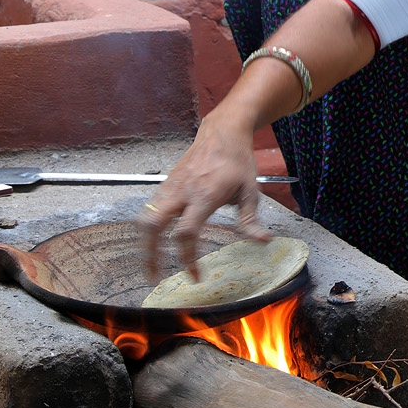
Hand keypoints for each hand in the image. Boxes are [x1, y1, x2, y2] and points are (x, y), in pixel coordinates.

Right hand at [137, 112, 270, 281]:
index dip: (187, 257)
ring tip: (150, 263)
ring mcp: (171, 186)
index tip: (194, 275)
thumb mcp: (250, 190)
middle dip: (149, 253)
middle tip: (153, 275)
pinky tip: (155, 240)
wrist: (222, 132)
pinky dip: (148, 227)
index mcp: (204, 195)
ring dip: (144, 242)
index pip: (187, 232)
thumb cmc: (237, 160)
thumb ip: (251, 220)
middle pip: (152, 225)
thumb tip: (263, 242)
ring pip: (145, 217)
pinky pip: (150, 208)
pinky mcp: (166, 184)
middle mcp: (182, 191)